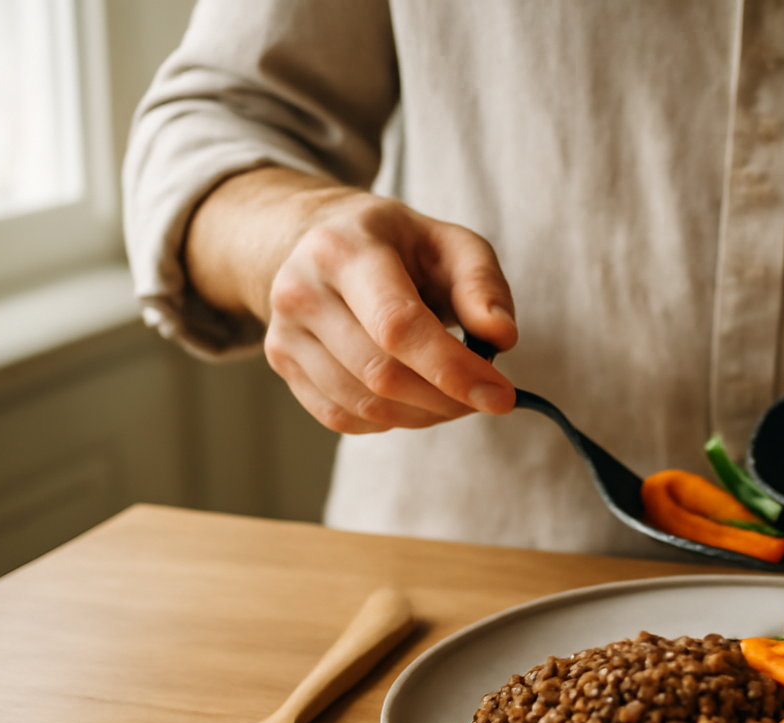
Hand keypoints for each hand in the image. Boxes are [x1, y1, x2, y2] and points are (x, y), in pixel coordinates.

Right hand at [184, 167, 518, 432]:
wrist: (323, 240)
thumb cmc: (400, 246)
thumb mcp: (450, 243)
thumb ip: (482, 285)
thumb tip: (501, 337)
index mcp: (345, 250)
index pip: (398, 326)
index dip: (453, 370)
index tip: (501, 396)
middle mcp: (302, 290)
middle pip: (381, 374)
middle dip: (446, 399)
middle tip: (485, 397)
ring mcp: (285, 330)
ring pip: (363, 404)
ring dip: (423, 415)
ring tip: (454, 397)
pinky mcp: (282, 362)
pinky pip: (341, 417)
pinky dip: (391, 421)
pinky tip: (415, 399)